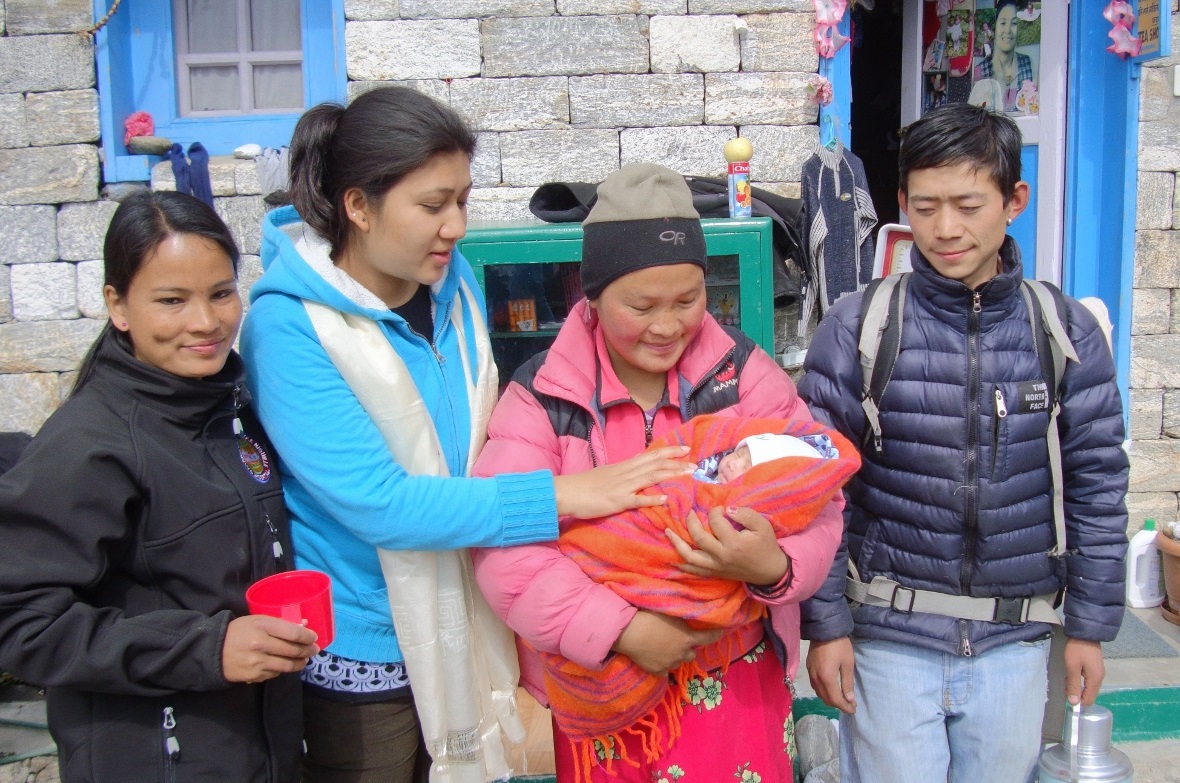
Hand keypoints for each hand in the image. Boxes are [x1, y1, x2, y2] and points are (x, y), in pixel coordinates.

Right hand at [222, 615, 318, 683]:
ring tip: (304, 660)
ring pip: (287, 665)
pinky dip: (283, 669)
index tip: (314, 638)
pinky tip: (285, 664)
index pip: (293, 633)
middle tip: (314, 650)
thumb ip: (280, 624)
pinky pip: (276, 673)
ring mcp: (258, 662)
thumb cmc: (238, 631)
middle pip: (293, 650)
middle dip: (308, 650)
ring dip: (300, 663)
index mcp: (262, 626)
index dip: (308, 636)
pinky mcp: (254, 675)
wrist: (213, 651)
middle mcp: (261, 644)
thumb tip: (303, 625)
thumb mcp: (257, 621)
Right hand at [553, 445, 693, 518]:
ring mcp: (622, 486)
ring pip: (651, 477)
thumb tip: (640, 461)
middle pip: (655, 464)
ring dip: (671, 475)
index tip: (686, 448)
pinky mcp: (617, 501)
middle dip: (677, 462)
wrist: (567, 491)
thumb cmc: (586, 484)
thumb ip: (625, 468)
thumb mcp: (608, 472)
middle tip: (696, 462)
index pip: (651, 455)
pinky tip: (666, 499)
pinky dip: (652, 498)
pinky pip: (637, 500)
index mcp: (624, 466)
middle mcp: (626, 473)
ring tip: (689, 474)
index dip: (669, 451)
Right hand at [611, 610, 724, 674]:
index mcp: (687, 638)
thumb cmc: (649, 617)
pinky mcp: (656, 671)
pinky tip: (654, 656)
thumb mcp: (669, 612)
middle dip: (687, 648)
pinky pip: (664, 670)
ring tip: (663, 648)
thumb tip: (689, 615)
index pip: (708, 637)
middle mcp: (682, 653)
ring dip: (675, 656)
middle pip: (691, 654)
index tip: (720, 632)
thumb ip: (682, 618)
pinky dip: (662, 665)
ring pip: (677, 662)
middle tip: (678, 641)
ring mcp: (669, 664)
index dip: (715, 634)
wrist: (630, 633)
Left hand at [665, 506, 788, 585]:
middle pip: (698, 537)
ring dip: (677, 543)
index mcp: (734, 543)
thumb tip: (727, 509)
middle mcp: (721, 556)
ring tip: (667, 531)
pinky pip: (694, 570)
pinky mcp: (714, 573)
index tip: (720, 509)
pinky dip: (682, 564)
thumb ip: (745, 514)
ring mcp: (716, 567)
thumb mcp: (763, 526)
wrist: (770, 571)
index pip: (716, 522)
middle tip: (690, 512)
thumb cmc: (766, 546)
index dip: (716, 511)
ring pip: (690, 556)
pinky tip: (674, 556)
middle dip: (691, 521)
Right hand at [806, 637, 856, 713]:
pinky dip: (823, 692)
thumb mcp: (848, 664)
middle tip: (849, 705)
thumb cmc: (839, 646)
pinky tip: (830, 689)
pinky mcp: (808, 668)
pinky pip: (815, 686)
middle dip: (838, 705)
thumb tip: (849, 699)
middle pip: (825, 699)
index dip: (845, 707)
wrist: (824, 629)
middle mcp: (816, 678)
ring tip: (841, 699)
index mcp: (826, 678)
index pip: (835, 699)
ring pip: (819, 693)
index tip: (854, 710)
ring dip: (829, 699)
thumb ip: (848, 683)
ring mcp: (810, 673)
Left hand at [1063, 638, 1104, 705]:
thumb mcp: (1072, 667)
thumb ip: (1073, 685)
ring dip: (1076, 685)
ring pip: (1087, 687)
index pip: (1089, 700)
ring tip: (1067, 676)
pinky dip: (1079, 679)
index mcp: (1095, 680)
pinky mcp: (1095, 668)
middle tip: (1065, 683)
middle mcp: (1099, 678)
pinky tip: (1072, 672)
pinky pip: (1087, 679)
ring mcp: (1098, 673)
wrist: (1085, 633)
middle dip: (1076, 692)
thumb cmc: (1077, 650)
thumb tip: (1073, 702)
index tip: (1066, 695)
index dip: (1078, 701)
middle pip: (1088, 694)